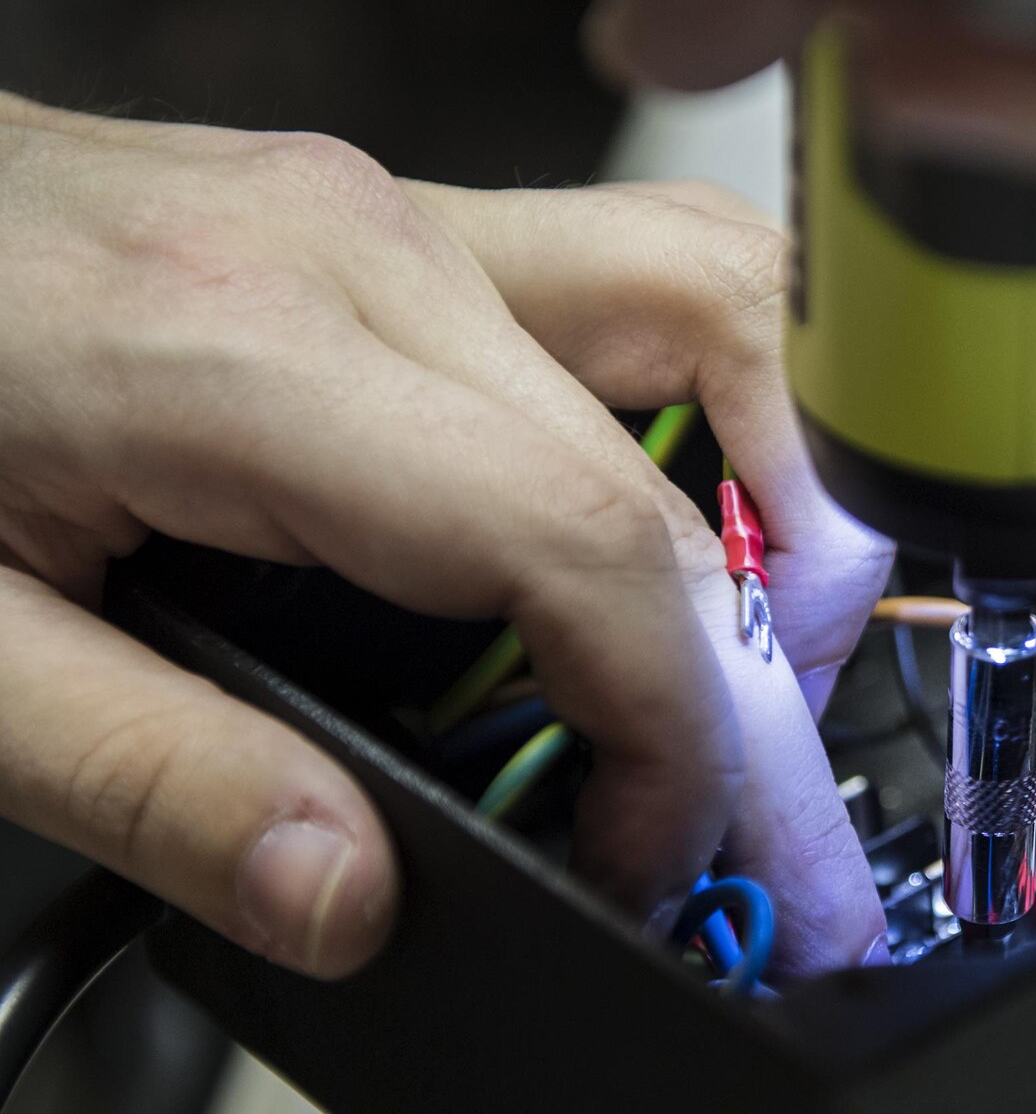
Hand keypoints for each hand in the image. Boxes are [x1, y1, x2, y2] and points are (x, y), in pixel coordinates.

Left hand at [0, 95, 889, 978]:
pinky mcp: (425, 228)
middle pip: (714, 420)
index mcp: (252, 348)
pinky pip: (655, 296)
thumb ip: (164, 783)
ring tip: (756, 646)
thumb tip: (354, 895)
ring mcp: (416, 218)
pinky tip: (682, 525)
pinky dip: (726, 419)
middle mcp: (376, 252)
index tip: (646, 844)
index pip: (583, 538)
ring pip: (731, 309)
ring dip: (794, 485)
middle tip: (750, 778)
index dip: (668, 726)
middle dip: (778, 639)